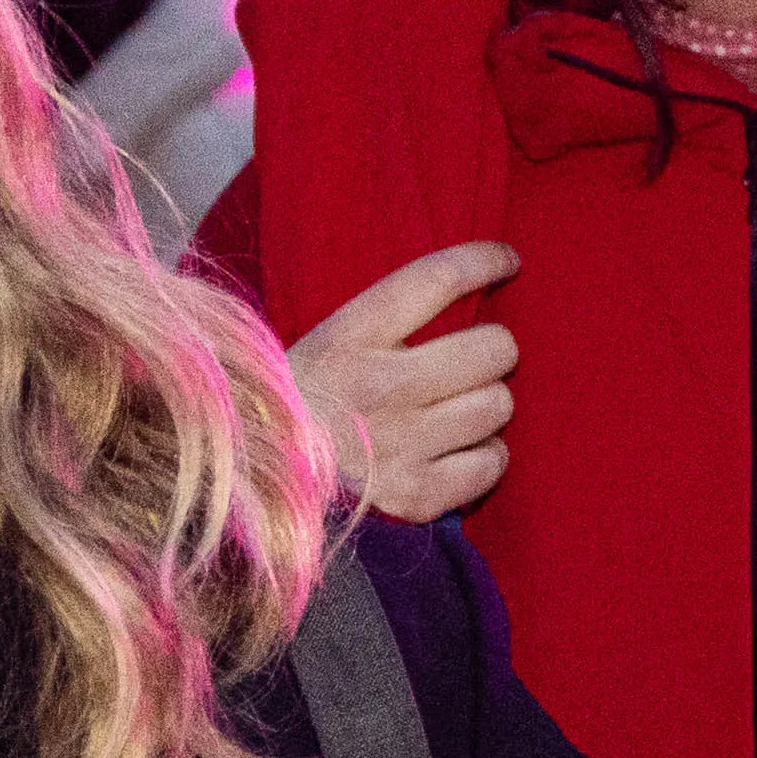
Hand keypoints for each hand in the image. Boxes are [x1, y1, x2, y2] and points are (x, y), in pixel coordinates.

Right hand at [293, 241, 519, 521]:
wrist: (248, 494)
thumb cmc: (288, 413)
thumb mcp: (316, 349)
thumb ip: (377, 323)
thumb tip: (458, 292)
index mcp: (348, 339)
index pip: (437, 280)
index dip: (484, 262)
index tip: (508, 260)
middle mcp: (380, 387)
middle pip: (493, 349)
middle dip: (491, 352)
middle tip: (469, 364)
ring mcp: (400, 445)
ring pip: (498, 406)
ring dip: (486, 407)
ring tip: (455, 413)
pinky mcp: (415, 497)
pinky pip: (491, 464)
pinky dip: (483, 459)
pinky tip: (458, 454)